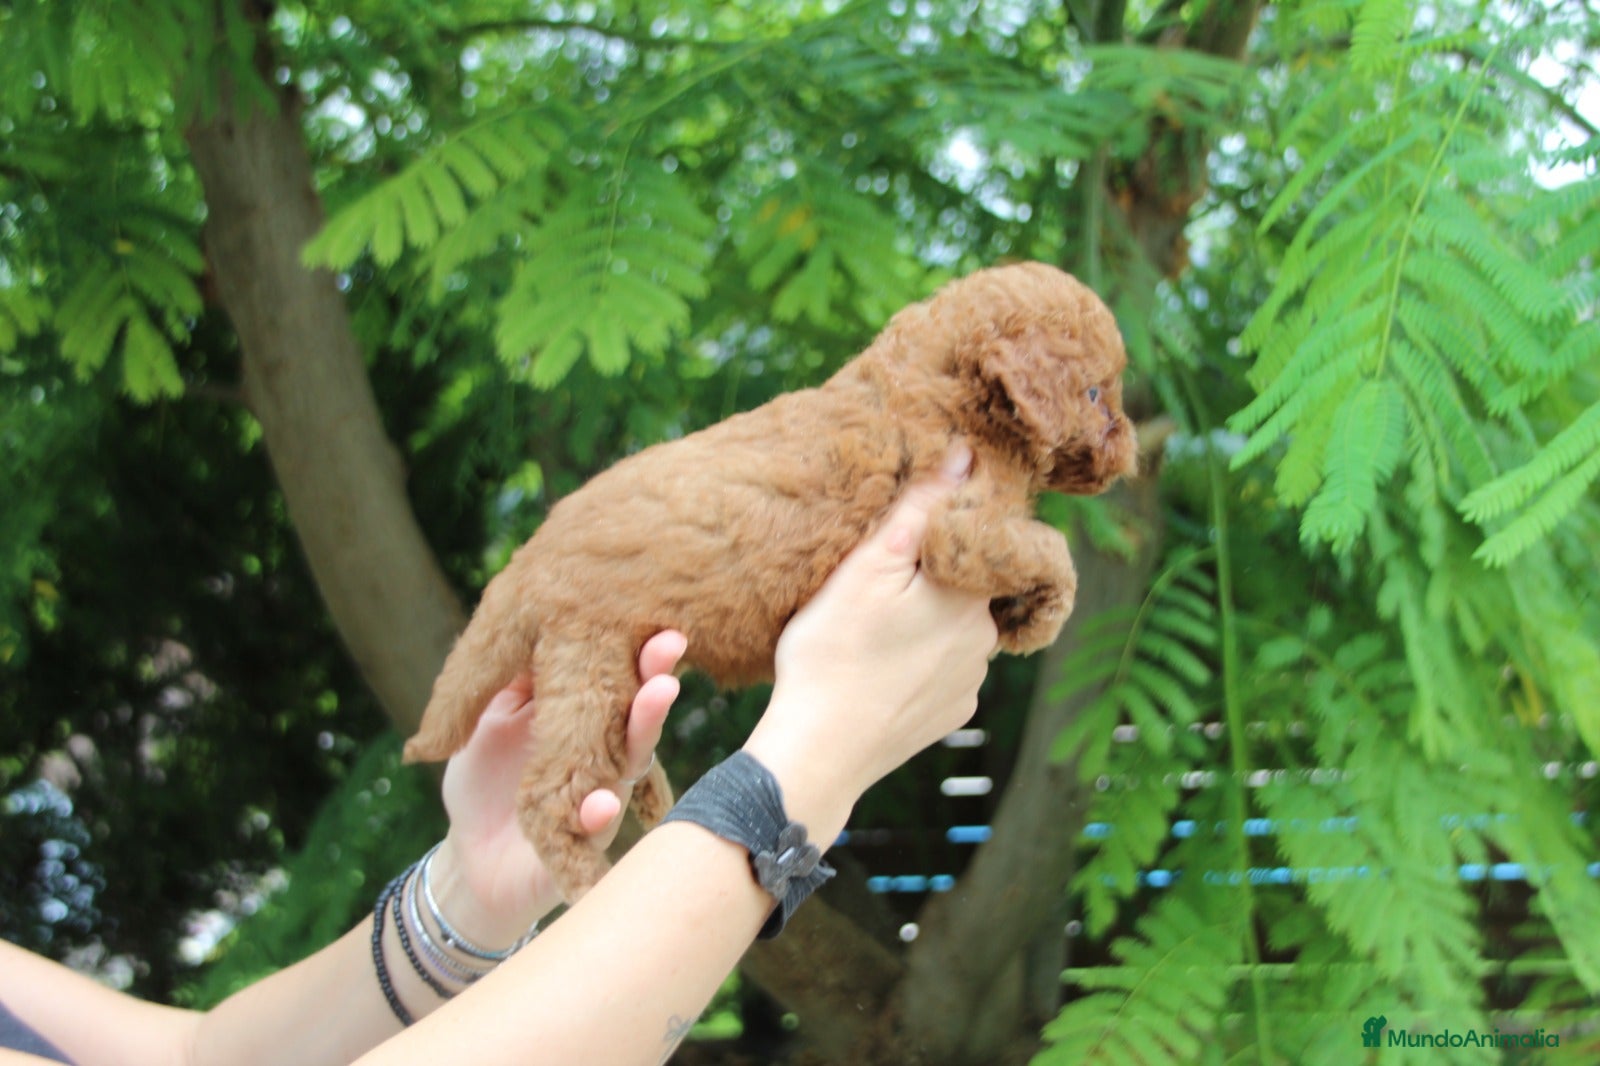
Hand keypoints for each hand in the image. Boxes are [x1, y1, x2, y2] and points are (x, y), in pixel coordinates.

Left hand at [429, 631, 687, 943]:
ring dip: (643, 731)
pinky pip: (597, 825)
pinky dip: (599, 812)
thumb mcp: (494, 715)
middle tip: (669, 651)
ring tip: (655, 697)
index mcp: (588, 718)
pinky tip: (602, 801)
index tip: (658, 626)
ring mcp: (603, 796)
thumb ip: (520, 677)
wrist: (470, 854)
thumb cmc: (486, 777)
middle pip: (639, 715)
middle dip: (656, 683)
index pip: (620, 679)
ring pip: (631, 763)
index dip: (641, 654)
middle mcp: (607, 754)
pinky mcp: (583, 840)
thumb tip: (543, 623)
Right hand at [744, 442, 997, 837]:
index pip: (984, 537)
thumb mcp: (869, 565)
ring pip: (959, 629)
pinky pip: (945, 671)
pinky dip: (922, 662)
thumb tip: (966, 454)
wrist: (818, 751)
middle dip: (937, 574)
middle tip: (883, 578)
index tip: (914, 526)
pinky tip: (883, 665)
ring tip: (877, 624)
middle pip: (970, 583)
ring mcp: (972, 682)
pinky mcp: (951, 713)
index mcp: (974, 593)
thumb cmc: (833, 653)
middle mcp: (988, 638)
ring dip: (931, 619)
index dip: (952, 525)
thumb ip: (923, 507)